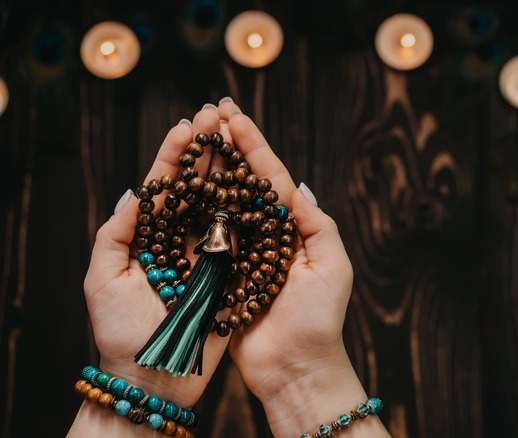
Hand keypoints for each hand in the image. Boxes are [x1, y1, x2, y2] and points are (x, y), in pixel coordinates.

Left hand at [78, 105, 227, 408]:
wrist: (153, 377)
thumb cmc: (119, 333)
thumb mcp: (102, 281)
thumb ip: (115, 235)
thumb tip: (137, 194)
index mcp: (150, 239)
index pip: (166, 188)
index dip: (176, 155)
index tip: (188, 125)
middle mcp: (182, 242)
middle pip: (199, 188)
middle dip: (209, 151)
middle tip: (220, 114)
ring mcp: (210, 257)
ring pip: (223, 205)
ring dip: (232, 170)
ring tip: (241, 135)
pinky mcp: (233, 276)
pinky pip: (245, 239)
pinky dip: (251, 210)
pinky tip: (259, 181)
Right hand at [216, 100, 388, 436]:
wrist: (294, 369)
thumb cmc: (319, 322)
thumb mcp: (332, 269)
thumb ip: (318, 226)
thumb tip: (296, 187)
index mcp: (294, 230)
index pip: (271, 179)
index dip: (253, 146)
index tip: (233, 115)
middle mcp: (266, 236)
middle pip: (243, 183)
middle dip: (228, 147)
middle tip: (209, 111)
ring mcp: (241, 254)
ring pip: (220, 203)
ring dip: (208, 169)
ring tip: (192, 135)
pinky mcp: (219, 275)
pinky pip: (204, 237)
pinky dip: (192, 210)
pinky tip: (180, 185)